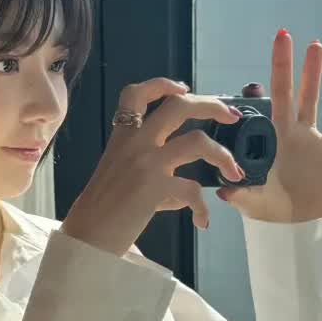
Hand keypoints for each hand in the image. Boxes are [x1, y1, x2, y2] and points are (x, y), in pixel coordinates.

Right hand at [62, 78, 243, 255]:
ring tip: (234, 172)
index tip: (183, 88)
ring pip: (197, 141)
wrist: (87, 236)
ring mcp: (146, 163)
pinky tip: (202, 220)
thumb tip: (183, 185)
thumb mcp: (120, 177)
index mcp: (122, 137)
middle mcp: (135, 143)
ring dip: (223, 155)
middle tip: (232, 116)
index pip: (136, 94)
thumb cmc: (100, 210)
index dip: (162, 84)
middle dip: (212, 106)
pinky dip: (202, 207)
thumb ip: (152, 172)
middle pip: (179, 106)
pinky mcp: (154, 188)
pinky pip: (192, 190)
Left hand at [218, 32, 321, 223]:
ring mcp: (309, 138)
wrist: (299, 221)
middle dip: (285, 64)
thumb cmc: (271, 209)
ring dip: (314, 74)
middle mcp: (288, 132)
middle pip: (287, 91)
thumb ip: (242, 197)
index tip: (252, 78)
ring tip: (315, 46)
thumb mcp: (255, 202)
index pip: (260, 110)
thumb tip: (226, 192)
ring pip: (312, 99)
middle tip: (283, 35)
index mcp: (268, 141)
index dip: (255, 93)